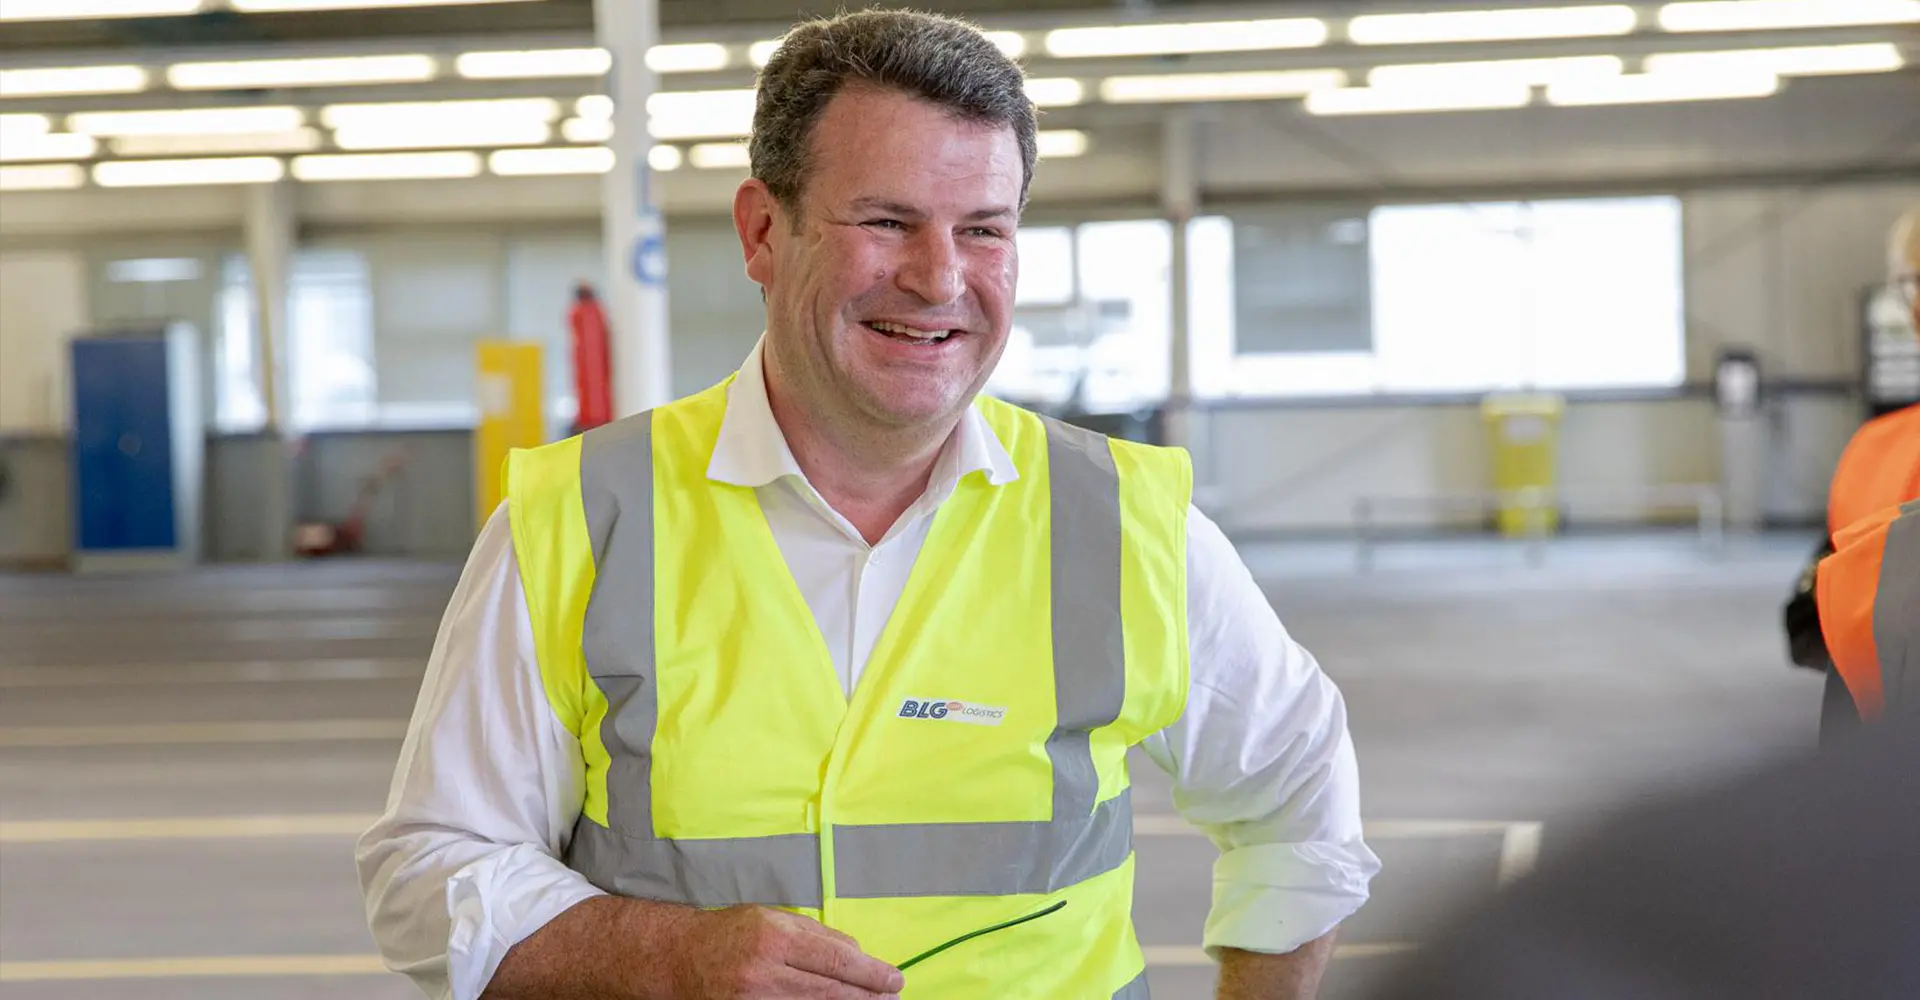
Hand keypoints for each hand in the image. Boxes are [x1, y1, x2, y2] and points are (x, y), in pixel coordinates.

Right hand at [666, 905, 904, 998]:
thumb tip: (857, 954)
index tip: (894, 979)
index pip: (836, 960)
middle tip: (893, 998)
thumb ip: (816, 934)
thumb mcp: (774, 918)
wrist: (679, 958)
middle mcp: (765, 971)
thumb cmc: (731, 932)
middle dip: (867, 997)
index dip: (871, 973)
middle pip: (830, 991)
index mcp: (775, 937)